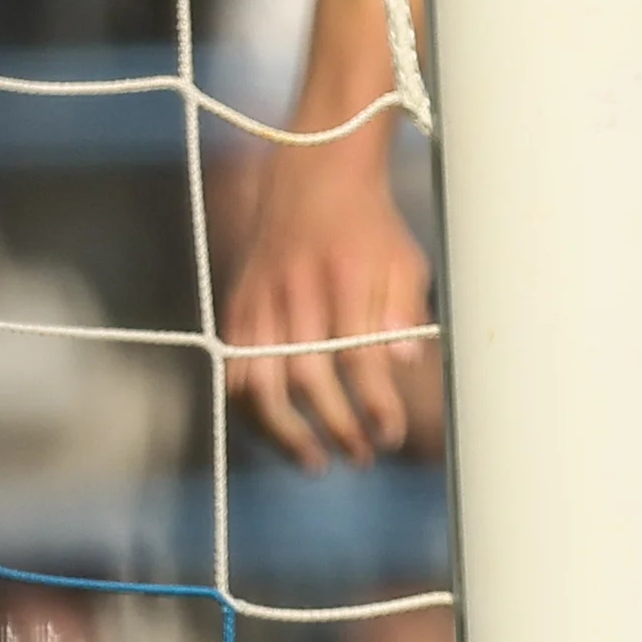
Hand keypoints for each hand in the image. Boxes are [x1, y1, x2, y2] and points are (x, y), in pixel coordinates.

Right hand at [224, 141, 433, 469]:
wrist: (313, 179)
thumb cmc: (371, 227)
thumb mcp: (404, 258)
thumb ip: (404, 309)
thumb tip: (407, 365)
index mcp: (344, 280)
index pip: (358, 357)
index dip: (373, 403)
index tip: (390, 435)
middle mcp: (297, 294)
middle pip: (308, 379)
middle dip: (336, 427)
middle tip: (363, 457)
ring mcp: (260, 304)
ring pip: (259, 386)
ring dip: (286, 434)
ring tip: (317, 462)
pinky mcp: (236, 311)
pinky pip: (233, 374)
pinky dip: (252, 412)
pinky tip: (279, 434)